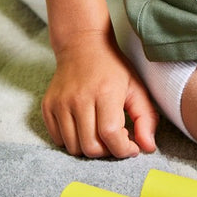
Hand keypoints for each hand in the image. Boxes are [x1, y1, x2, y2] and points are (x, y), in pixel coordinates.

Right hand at [42, 29, 158, 158]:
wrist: (82, 44)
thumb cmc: (112, 67)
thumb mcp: (136, 86)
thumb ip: (146, 117)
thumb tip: (148, 148)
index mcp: (105, 92)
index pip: (110, 134)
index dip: (123, 149)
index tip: (131, 147)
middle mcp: (79, 98)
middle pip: (91, 147)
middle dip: (108, 151)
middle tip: (116, 138)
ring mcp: (60, 103)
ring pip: (73, 147)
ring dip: (90, 147)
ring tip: (100, 132)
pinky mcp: (48, 106)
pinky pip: (58, 139)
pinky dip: (73, 140)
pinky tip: (84, 127)